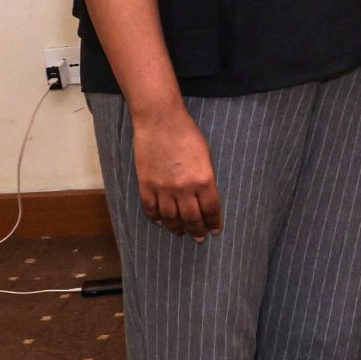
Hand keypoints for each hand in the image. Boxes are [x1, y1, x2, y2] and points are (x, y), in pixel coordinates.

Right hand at [131, 104, 219, 239]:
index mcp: (204, 180)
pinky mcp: (146, 185)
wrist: (160, 122)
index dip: (213, 223)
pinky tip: (162, 223)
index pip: (211, 210)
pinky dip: (156, 218)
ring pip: (171, 218)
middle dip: (197, 230)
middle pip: (192, 218)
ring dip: (177, 228)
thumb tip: (205, 199)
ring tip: (181, 233)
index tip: (215, 231)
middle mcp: (184, 188)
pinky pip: (151, 209)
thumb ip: (206, 179)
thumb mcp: (206, 157)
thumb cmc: (187, 135)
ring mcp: (163, 188)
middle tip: (199, 238)